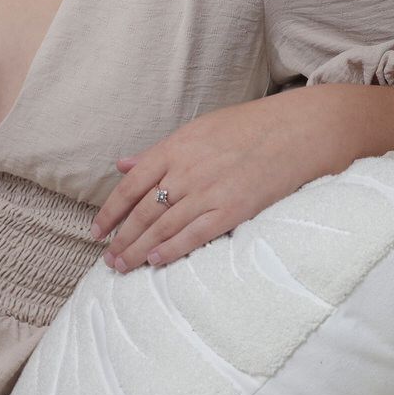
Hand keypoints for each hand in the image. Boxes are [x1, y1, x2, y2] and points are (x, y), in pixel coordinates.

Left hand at [91, 93, 349, 271]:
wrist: (297, 131)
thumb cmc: (247, 128)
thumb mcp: (197, 130)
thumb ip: (159, 152)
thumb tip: (122, 165)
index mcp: (175, 148)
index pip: (131, 185)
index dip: (111, 211)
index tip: (97, 230)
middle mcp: (186, 171)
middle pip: (143, 211)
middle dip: (121, 238)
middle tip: (107, 259)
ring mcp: (208, 192)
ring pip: (163, 227)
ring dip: (138, 250)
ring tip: (123, 266)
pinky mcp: (232, 210)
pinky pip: (194, 235)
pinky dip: (171, 250)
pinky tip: (155, 262)